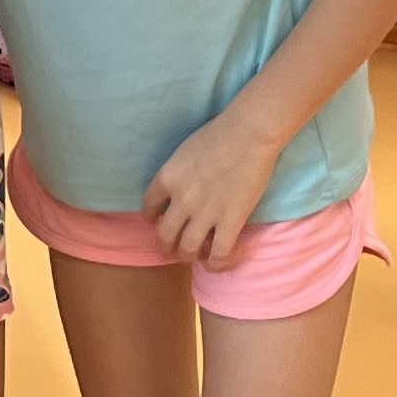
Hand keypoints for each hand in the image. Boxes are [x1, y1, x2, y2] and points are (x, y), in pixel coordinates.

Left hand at [144, 116, 281, 268]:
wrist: (248, 135)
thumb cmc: (219, 133)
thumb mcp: (185, 151)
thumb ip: (179, 173)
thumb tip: (182, 187)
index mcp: (167, 178)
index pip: (149, 206)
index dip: (152, 218)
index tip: (157, 220)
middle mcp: (181, 200)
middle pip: (164, 234)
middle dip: (165, 246)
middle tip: (171, 248)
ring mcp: (205, 214)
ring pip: (188, 249)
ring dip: (188, 255)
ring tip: (193, 255)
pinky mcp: (230, 222)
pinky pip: (219, 253)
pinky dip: (215, 263)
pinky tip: (215, 262)